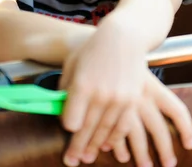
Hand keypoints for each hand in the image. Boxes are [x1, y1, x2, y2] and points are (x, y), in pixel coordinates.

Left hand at [59, 23, 146, 166]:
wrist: (124, 37)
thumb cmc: (93, 49)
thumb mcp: (72, 64)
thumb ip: (65, 88)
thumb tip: (59, 108)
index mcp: (82, 85)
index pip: (71, 120)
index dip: (68, 126)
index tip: (67, 127)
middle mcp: (101, 94)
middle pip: (87, 130)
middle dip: (78, 147)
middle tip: (72, 161)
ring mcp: (119, 99)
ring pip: (105, 131)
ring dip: (95, 147)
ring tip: (87, 157)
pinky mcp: (132, 100)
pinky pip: (122, 126)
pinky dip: (114, 138)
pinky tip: (107, 146)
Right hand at [98, 71, 191, 166]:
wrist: (90, 48)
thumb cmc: (116, 62)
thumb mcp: (138, 71)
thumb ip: (150, 89)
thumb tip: (164, 107)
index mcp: (152, 86)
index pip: (176, 110)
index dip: (186, 128)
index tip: (190, 144)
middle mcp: (141, 97)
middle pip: (159, 129)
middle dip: (165, 149)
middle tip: (169, 165)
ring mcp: (123, 105)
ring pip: (137, 137)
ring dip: (142, 154)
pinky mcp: (105, 109)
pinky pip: (115, 134)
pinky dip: (119, 147)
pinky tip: (121, 156)